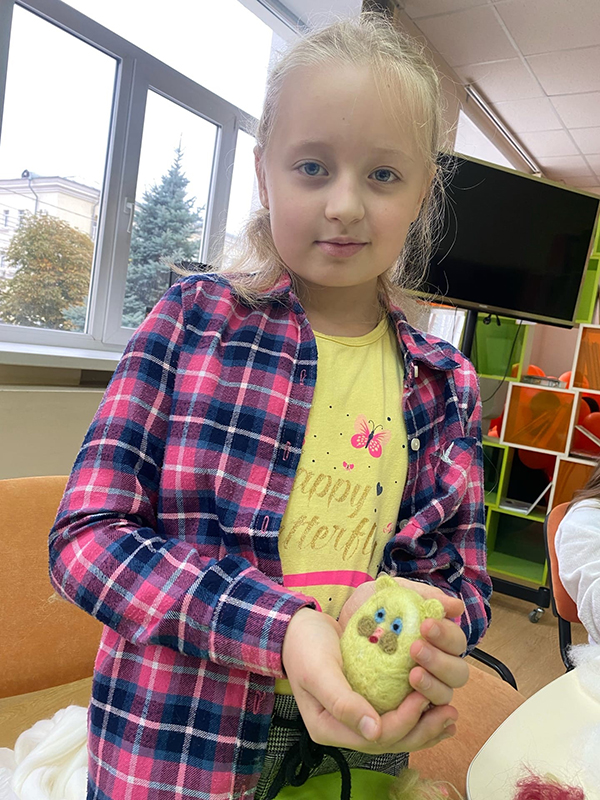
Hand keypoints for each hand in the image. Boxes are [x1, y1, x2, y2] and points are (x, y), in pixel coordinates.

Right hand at [281, 607, 457, 753]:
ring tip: (450, 716)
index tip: (422, 698)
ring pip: (396, 732)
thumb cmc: (305, 646)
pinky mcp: (365, 702)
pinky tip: (434, 707)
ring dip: (425, 726)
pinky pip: (394, 715)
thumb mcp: (319, 670)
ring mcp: (355, 717)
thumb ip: (342, 702)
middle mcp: (344, 729)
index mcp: (329, 727)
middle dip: (423, 730)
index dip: (403, 722)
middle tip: (449, 713)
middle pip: (391, 741)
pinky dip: (417, 714)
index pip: (376, 737)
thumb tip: (373, 731)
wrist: (297, 629)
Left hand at [338, 577, 468, 708]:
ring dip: (433, 686)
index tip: (425, 626)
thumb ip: (423, 596)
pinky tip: (413, 705)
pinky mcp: (404, 705)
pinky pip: (421, 716)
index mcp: (439, 640)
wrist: (337, 628)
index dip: (445, 635)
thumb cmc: (371, 610)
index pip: (456, 642)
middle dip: (440, 662)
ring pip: (444, 695)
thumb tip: (456, 607)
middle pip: (458, 673)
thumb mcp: (392, 594)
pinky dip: (422, 713)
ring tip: (412, 676)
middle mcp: (436, 665)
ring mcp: (422, 687)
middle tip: (415, 649)